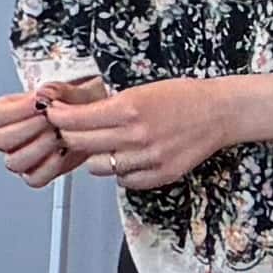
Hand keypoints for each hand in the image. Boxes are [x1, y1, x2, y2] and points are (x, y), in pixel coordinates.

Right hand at [0, 82, 83, 185]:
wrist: (86, 123)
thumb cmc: (71, 105)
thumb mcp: (67, 91)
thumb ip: (57, 91)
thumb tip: (45, 93)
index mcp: (4, 113)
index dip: (18, 110)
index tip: (40, 102)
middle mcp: (7, 138)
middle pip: (0, 140)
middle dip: (28, 128)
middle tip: (50, 119)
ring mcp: (19, 158)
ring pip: (14, 162)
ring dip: (39, 148)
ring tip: (59, 135)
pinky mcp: (35, 175)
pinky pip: (34, 178)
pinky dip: (50, 166)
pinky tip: (62, 152)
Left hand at [43, 73, 252, 187]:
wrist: (220, 112)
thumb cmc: (181, 96)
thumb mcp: (139, 90)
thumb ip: (107, 106)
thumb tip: (71, 116)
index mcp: (128, 108)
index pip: (74, 121)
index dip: (57, 118)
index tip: (52, 115)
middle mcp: (136, 135)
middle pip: (81, 145)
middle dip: (70, 137)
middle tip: (71, 131)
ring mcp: (149, 158)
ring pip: (98, 167)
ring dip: (96, 157)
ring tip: (107, 145)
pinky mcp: (161, 175)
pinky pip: (123, 181)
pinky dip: (120, 172)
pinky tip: (128, 158)